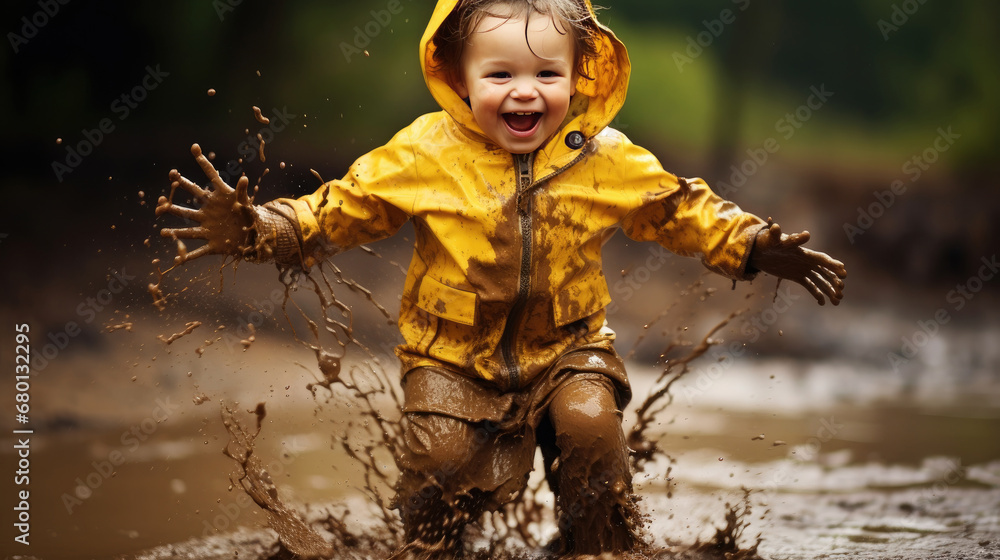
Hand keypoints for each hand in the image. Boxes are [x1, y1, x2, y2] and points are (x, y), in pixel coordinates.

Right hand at [156, 144, 255, 263]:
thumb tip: (243, 178)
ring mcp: (207, 228)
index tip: (195, 147)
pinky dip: (188, 257)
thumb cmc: (248, 216)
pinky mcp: (212, 245)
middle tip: (164, 191)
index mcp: (218, 197)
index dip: (203, 163)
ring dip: (176, 231)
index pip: (210, 177)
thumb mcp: (246, 203)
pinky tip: (177, 262)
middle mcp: (208, 212)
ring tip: (162, 232)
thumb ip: (242, 192)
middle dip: (176, 201)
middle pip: (189, 204)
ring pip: (188, 229)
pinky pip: (199, 252)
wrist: (252, 236)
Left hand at [748, 221, 846, 305]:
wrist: (759, 250)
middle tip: (841, 291)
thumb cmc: (766, 242)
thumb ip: (775, 234)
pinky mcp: (797, 276)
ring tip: (837, 301)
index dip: (832, 265)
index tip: (843, 272)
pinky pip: (809, 286)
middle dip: (834, 281)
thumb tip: (775, 226)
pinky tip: (823, 303)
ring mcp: (803, 269)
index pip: (821, 259)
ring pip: (820, 280)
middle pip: (825, 271)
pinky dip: (817, 294)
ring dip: (829, 290)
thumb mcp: (771, 239)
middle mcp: (807, 261)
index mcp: (804, 252)